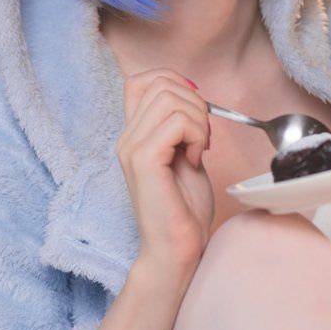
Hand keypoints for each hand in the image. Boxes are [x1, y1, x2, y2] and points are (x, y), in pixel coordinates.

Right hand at [116, 70, 214, 279]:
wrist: (176, 248)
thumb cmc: (184, 210)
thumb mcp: (186, 157)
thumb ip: (183, 129)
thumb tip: (196, 99)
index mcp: (134, 135)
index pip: (140, 80)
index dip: (173, 80)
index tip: (196, 110)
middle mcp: (127, 138)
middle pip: (161, 84)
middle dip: (196, 104)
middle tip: (203, 139)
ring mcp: (132, 148)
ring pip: (171, 99)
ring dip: (199, 120)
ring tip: (199, 150)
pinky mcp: (144, 160)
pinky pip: (177, 122)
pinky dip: (196, 135)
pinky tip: (195, 160)